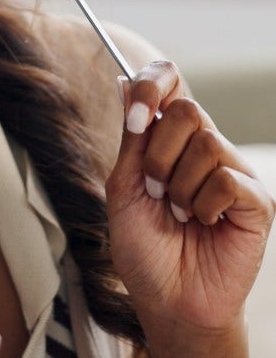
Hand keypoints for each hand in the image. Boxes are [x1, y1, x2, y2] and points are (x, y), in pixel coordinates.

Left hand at [106, 61, 274, 352]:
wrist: (166, 299)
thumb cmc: (143, 246)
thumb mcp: (124, 184)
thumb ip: (131, 136)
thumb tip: (124, 80)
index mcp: (170, 138)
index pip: (171, 81)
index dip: (152, 84)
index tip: (135, 116)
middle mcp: (204, 147)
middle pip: (187, 109)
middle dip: (157, 154)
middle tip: (154, 189)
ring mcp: (233, 172)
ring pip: (206, 143)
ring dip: (177, 185)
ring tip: (178, 213)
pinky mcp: (255, 201)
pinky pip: (226, 179)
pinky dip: (203, 204)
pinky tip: (203, 224)